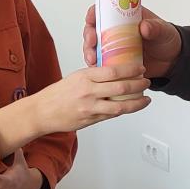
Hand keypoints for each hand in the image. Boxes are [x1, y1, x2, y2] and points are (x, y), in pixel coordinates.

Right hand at [30, 63, 149, 134]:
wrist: (42, 112)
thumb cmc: (58, 93)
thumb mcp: (76, 77)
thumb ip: (95, 75)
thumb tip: (115, 72)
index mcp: (85, 77)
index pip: (113, 71)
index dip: (131, 69)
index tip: (141, 68)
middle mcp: (89, 92)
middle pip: (120, 88)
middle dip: (138, 85)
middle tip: (147, 82)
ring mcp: (90, 107)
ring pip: (120, 106)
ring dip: (136, 102)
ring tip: (146, 99)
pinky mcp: (91, 120)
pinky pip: (112, 115)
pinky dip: (124, 110)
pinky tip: (132, 107)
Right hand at [83, 4, 181, 78]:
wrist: (172, 61)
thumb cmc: (167, 40)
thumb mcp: (163, 30)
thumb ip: (155, 27)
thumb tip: (144, 27)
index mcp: (125, 17)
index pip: (104, 11)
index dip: (94, 14)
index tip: (91, 19)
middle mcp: (116, 31)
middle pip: (94, 30)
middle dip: (88, 36)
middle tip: (91, 43)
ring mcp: (114, 47)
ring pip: (94, 48)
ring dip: (89, 53)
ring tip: (92, 60)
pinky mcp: (116, 62)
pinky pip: (102, 64)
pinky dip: (97, 67)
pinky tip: (97, 71)